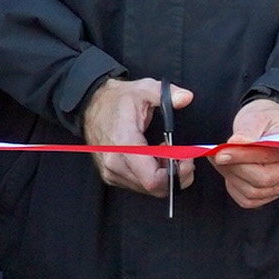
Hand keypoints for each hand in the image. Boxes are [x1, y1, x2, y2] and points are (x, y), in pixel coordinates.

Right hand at [82, 76, 191, 200]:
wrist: (91, 104)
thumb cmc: (117, 99)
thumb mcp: (145, 89)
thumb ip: (168, 94)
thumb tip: (186, 97)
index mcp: (125, 144)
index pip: (153, 179)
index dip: (176, 174)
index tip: (187, 160)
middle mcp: (115, 163)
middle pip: (154, 187)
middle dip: (174, 175)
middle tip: (181, 156)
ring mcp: (111, 172)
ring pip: (147, 188)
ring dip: (163, 175)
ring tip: (165, 151)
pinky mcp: (111, 175)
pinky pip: (138, 185)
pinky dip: (152, 175)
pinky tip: (154, 156)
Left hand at [214, 96, 278, 209]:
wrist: (266, 127)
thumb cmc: (263, 120)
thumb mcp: (256, 117)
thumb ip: (248, 130)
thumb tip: (237, 143)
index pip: (268, 159)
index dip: (242, 157)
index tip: (221, 152)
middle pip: (261, 180)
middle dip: (234, 168)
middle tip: (216, 155)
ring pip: (252, 192)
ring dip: (231, 176)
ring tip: (222, 159)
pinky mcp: (270, 196)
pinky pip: (247, 201)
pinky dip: (234, 187)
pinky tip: (231, 171)